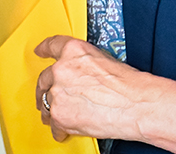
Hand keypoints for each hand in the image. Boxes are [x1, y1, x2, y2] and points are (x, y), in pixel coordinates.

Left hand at [34, 35, 159, 142]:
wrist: (136, 105)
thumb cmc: (128, 85)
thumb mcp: (104, 60)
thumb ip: (83, 64)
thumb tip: (79, 74)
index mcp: (73, 51)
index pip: (52, 46)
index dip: (44, 49)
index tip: (39, 51)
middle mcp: (61, 69)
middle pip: (44, 78)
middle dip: (45, 88)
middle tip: (47, 95)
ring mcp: (58, 92)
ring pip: (45, 102)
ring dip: (50, 109)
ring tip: (57, 115)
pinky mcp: (59, 114)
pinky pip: (53, 123)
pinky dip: (59, 128)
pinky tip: (64, 130)